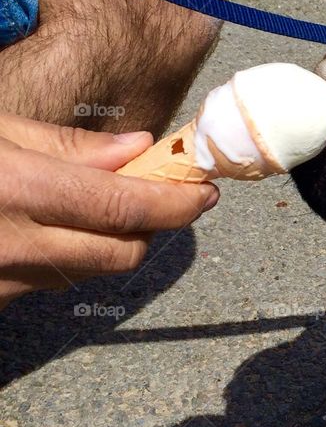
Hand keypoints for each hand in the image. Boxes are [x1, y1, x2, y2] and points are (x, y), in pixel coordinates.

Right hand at [0, 114, 218, 307]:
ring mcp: (3, 282)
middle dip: (154, 226)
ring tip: (103, 206)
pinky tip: (55, 228)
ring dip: (112, 241)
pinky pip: (54, 282)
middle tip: (164, 198)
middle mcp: (15, 246)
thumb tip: (139, 149)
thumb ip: (67, 144)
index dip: (175, 203)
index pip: (124, 208)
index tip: (204, 191)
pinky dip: (71, 256)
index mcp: (16, 189)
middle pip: (122, 252)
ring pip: (92, 271)